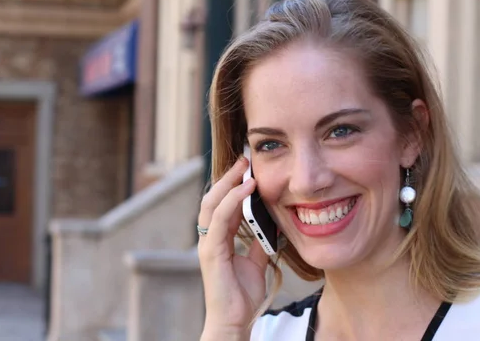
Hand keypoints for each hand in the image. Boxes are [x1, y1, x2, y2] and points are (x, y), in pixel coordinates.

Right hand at [198, 156, 269, 338]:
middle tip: (244, 159)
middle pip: (213, 198)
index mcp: (218, 238)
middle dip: (228, 177)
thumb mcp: (255, 261)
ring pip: (212, 203)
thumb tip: (271, 224)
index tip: (247, 168)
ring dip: (229, 183)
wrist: (234, 320)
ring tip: (245, 167)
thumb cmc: (241, 294)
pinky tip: (247, 189)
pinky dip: (233, 200)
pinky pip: (220, 219)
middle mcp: (209, 237)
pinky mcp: (211, 251)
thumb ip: (259, 242)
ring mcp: (208, 243)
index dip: (232, 185)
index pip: (221, 203)